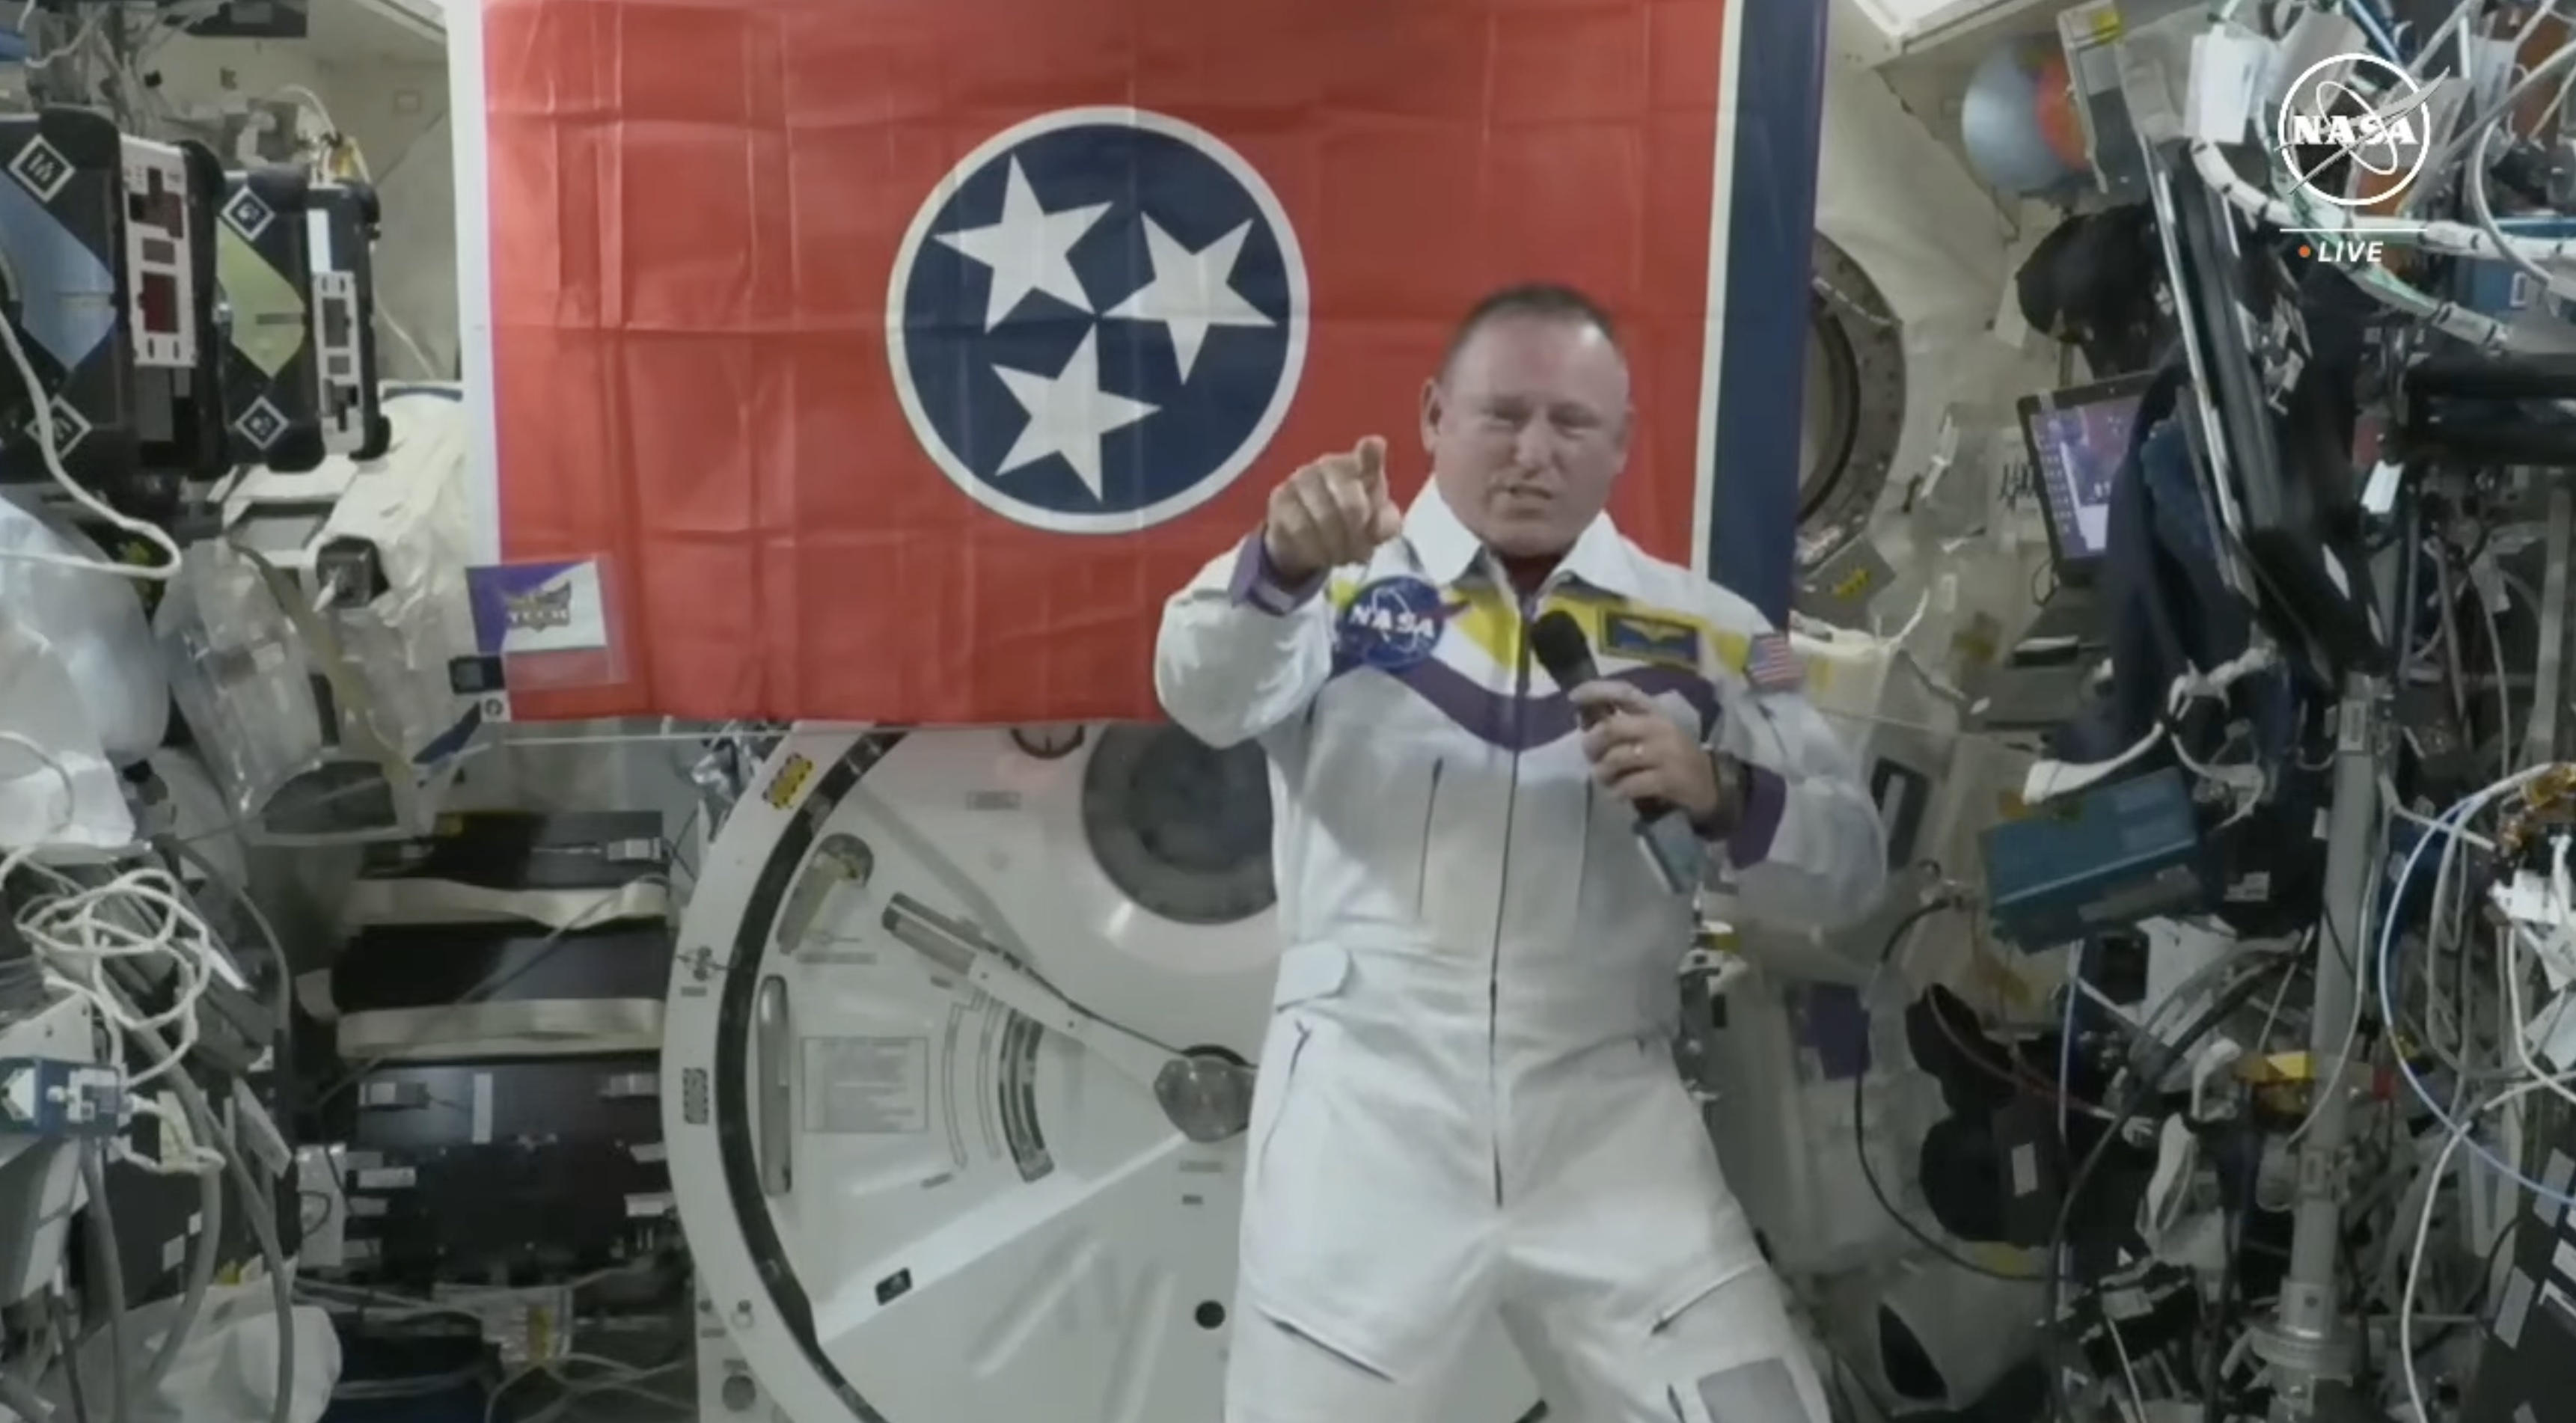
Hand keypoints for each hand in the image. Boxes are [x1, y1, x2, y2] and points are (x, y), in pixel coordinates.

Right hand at [1262, 436, 1400, 582]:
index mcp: (1357, 465)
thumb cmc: (1351, 520)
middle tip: (1360, 556)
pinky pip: (1299, 530)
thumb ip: (1387, 523)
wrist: (1308, 538)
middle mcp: (1327, 465)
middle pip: (1350, 506)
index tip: (1374, 445)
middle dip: (1357, 538)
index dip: (1370, 454)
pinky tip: (1320, 556)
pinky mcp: (1279, 499)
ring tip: (1341, 558)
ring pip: (1323, 520)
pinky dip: (1314, 550)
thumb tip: (1390, 525)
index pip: (1368, 454)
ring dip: (1336, 548)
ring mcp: (1300, 479)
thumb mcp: (1376, 525)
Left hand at [1572, 681, 1721, 823]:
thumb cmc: (1672, 756)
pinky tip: (1618, 794)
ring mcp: (1666, 754)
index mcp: (1656, 712)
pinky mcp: (1668, 779)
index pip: (1625, 693)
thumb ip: (1623, 726)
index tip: (1574, 696)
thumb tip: (1585, 721)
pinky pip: (1630, 784)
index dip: (1597, 691)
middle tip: (1591, 755)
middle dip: (1593, 743)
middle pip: (1613, 728)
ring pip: (1617, 758)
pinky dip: (1618, 791)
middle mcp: (1660, 728)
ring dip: (1602, 772)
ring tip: (1604, 778)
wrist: (1711, 784)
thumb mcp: (1652, 733)